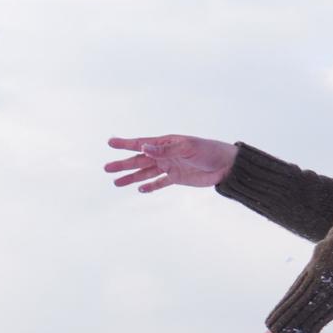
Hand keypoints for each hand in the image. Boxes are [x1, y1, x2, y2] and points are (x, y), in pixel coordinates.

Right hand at [105, 134, 234, 192]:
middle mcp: (165, 154)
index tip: (110, 142)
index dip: (125, 144)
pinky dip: (149, 186)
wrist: (226, 165)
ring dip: (131, 177)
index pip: (141, 144)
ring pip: (145, 173)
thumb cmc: (208, 151)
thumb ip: (165, 150)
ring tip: (116, 182)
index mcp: (166, 143)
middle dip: (123, 164)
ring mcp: (169, 166)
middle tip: (107, 168)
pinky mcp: (176, 178)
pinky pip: (159, 182)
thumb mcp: (187, 148)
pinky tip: (139, 189)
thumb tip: (144, 148)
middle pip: (139, 160)